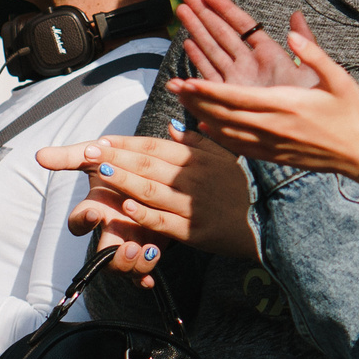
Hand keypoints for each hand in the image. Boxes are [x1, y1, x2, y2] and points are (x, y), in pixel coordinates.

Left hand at [38, 130, 259, 268]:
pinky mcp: (195, 232)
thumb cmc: (246, 186)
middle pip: (147, 165)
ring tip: (101, 171)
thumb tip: (169, 126)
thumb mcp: (226, 155)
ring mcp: (193, 205)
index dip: (126, 143)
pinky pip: (166, 221)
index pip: (154, 147)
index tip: (101, 140)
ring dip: (124, 180)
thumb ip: (197, 141)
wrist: (271, 222)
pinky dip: (145, 215)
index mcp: (198, 158)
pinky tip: (127, 208)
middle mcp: (193, 178)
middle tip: (88, 152)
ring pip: (151, 190)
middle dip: (115, 156)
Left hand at [171, 12, 358, 179]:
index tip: (185, 80)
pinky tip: (206, 126)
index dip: (207, 89)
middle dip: (195, 99)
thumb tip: (292, 30)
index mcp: (284, 106)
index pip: (236, 97)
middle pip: (223, 114)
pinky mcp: (274, 156)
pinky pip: (238, 146)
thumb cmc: (353, 113)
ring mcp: (271, 145)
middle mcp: (272, 127)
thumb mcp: (339, 78)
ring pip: (226, 130)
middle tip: (171, 87)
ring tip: (182, 102)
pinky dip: (218, 135)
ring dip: (202, 114)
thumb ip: (313, 53)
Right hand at [172, 0, 319, 88]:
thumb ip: (306, 40)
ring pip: (212, 49)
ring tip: (181, 10)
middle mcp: (250, 64)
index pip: (242, 24)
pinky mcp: (230, 96)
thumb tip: (297, 14)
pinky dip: (198, 59)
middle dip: (203, 13)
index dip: (224, 8)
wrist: (308, 132)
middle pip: (222, 33)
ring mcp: (238, 79)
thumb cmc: (315, 102)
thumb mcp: (312, 69)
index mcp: (269, 54)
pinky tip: (187, 43)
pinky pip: (210, 74)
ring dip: (196, 30)